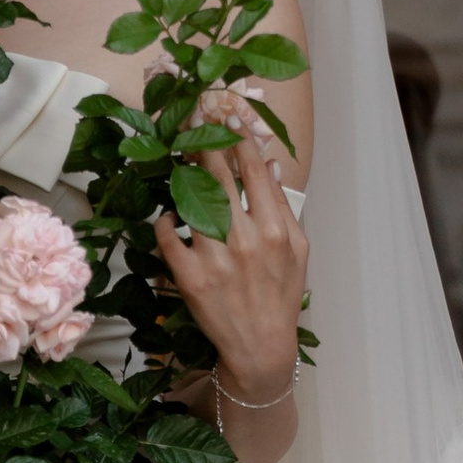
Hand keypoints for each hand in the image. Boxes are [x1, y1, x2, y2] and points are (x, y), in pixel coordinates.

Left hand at [151, 113, 305, 404]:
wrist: (261, 347)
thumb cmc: (280, 295)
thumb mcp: (297, 250)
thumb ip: (282, 207)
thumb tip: (268, 164)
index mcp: (276, 230)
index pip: (252, 168)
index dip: (237, 136)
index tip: (225, 114)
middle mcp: (246, 240)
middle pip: (217, 174)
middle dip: (202, 139)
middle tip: (190, 116)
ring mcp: (216, 259)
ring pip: (190, 198)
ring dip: (181, 175)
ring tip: (177, 160)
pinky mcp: (189, 278)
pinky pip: (167, 235)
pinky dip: (164, 220)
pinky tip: (170, 216)